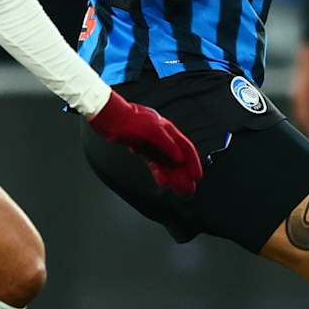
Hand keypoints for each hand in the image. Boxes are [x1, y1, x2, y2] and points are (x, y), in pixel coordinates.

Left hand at [89, 91, 203, 194]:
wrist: (111, 118)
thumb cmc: (131, 119)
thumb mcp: (153, 130)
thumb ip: (168, 144)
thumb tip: (180, 158)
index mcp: (168, 130)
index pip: (186, 149)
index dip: (193, 163)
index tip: (197, 177)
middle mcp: (163, 138)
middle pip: (178, 159)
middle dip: (184, 175)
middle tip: (188, 189)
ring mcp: (152, 144)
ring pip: (167, 164)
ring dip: (174, 177)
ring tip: (179, 190)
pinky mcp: (142, 149)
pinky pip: (154, 164)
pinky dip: (159, 173)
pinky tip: (163, 182)